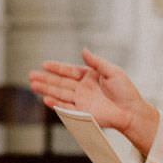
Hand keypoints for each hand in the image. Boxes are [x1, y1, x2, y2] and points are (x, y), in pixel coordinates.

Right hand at [29, 49, 159, 153]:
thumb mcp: (112, 71)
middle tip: (31, 75)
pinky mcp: (82, 113)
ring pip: (60, 93)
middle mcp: (83, 89)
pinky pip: (66, 108)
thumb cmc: (126, 91)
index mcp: (89, 77)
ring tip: (33, 85)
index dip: (57, 68)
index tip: (44, 64)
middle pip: (60, 82)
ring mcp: (81, 101)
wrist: (131, 111)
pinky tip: (46, 99)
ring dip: (46, 90)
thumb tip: (84, 50)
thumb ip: (96, 62)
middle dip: (45, 79)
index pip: (69, 71)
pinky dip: (56, 104)